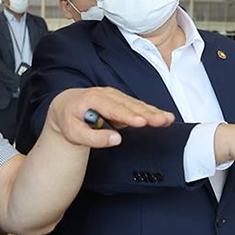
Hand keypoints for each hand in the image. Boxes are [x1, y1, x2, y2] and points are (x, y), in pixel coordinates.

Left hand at [45, 86, 174, 148]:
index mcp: (92, 99)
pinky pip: (137, 106)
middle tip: (162, 121)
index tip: (142, 122)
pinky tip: (163, 117)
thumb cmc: (69, 120)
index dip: (129, 115)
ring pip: (136, 104)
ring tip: (167, 119)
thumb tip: (116, 140)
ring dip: (153, 112)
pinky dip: (151, 111)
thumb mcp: (74, 134)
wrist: (67, 105)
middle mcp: (106, 94)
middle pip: (129, 105)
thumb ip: (94, 138)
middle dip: (147, 113)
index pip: (113, 108)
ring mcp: (115, 96)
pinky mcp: (121, 101)